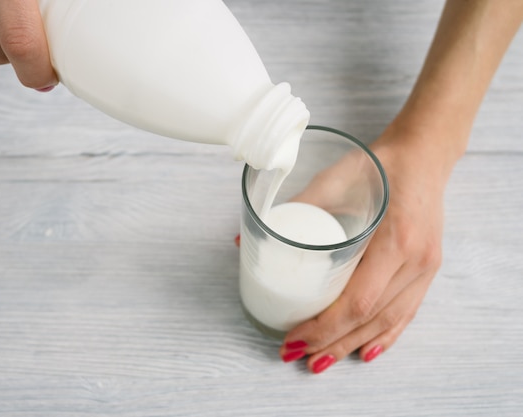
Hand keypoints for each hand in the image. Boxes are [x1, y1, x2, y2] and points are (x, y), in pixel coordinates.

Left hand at [279, 125, 451, 372]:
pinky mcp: (428, 270)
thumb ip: (295, 208)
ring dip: (351, 345)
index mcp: (396, 240)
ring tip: (320, 361)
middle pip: (370, 318)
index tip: (294, 337)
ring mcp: (426, 268)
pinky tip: (365, 351)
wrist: (424, 155)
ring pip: (388, 322)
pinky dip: (384, 336)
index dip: (325, 327)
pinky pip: (406, 313)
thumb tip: (245, 237)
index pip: (358, 300)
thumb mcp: (335, 180)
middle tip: (296, 354)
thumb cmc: (379, 164)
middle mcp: (416, 260)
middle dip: (330, 342)